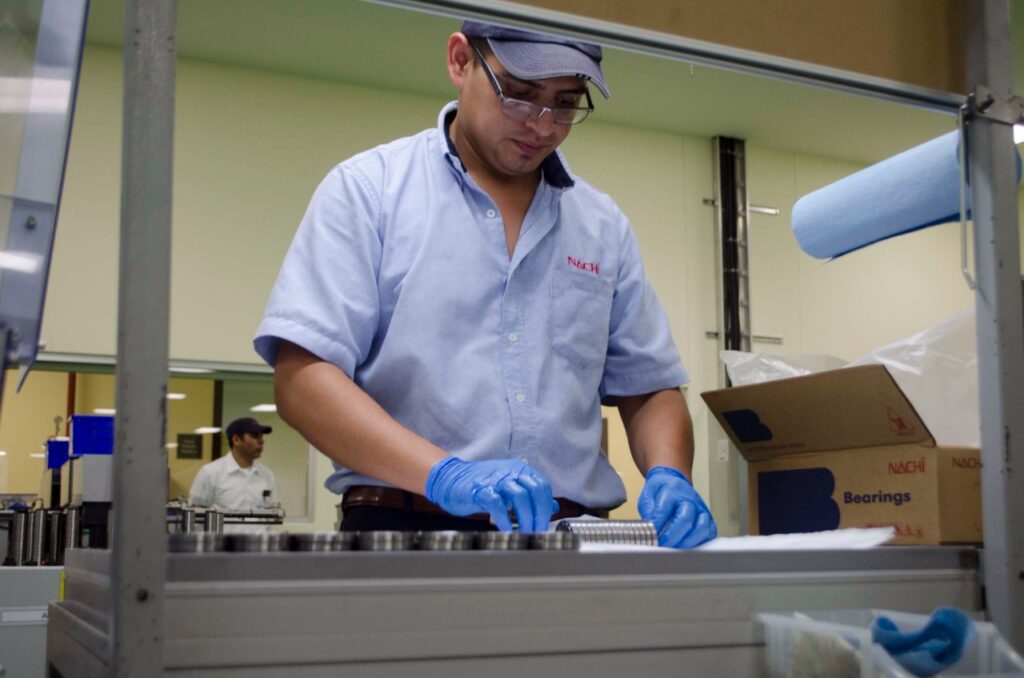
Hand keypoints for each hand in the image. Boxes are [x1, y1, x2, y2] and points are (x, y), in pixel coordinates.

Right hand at [425, 457, 557, 531]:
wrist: (452, 479)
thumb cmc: (482, 485)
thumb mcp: (510, 487)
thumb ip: (531, 495)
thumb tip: (554, 506)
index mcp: (520, 470)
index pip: (542, 486)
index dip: (546, 507)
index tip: (544, 524)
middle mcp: (510, 472)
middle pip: (535, 491)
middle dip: (539, 514)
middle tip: (537, 531)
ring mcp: (495, 479)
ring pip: (519, 497)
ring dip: (525, 518)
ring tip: (524, 533)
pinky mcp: (480, 490)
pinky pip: (497, 504)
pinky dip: (504, 518)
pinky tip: (506, 529)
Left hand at [637, 466, 716, 547]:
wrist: (673, 481)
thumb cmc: (660, 492)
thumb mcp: (647, 498)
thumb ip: (647, 514)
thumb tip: (649, 533)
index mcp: (671, 489)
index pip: (663, 510)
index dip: (656, 526)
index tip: (651, 536)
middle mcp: (689, 498)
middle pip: (685, 519)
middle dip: (671, 537)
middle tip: (662, 544)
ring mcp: (701, 508)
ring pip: (701, 527)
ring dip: (687, 541)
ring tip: (675, 547)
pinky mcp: (708, 518)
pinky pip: (710, 532)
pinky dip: (700, 542)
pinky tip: (687, 545)